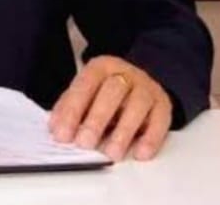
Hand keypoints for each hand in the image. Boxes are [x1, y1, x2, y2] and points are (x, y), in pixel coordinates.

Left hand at [49, 56, 171, 161]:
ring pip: (137, 105)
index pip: (85, 84)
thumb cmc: (106, 92)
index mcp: (101, 67)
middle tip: (85, 143)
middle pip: (112, 92)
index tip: (63, 133)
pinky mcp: (163, 104)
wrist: (139, 83)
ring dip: (123, 131)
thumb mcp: (86, 93)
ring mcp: (146, 87)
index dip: (72, 109)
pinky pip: (160, 120)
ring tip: (111, 153)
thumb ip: (69, 107)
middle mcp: (125, 73)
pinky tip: (140, 153)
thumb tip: (55, 127)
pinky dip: (150, 138)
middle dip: (96, 119)